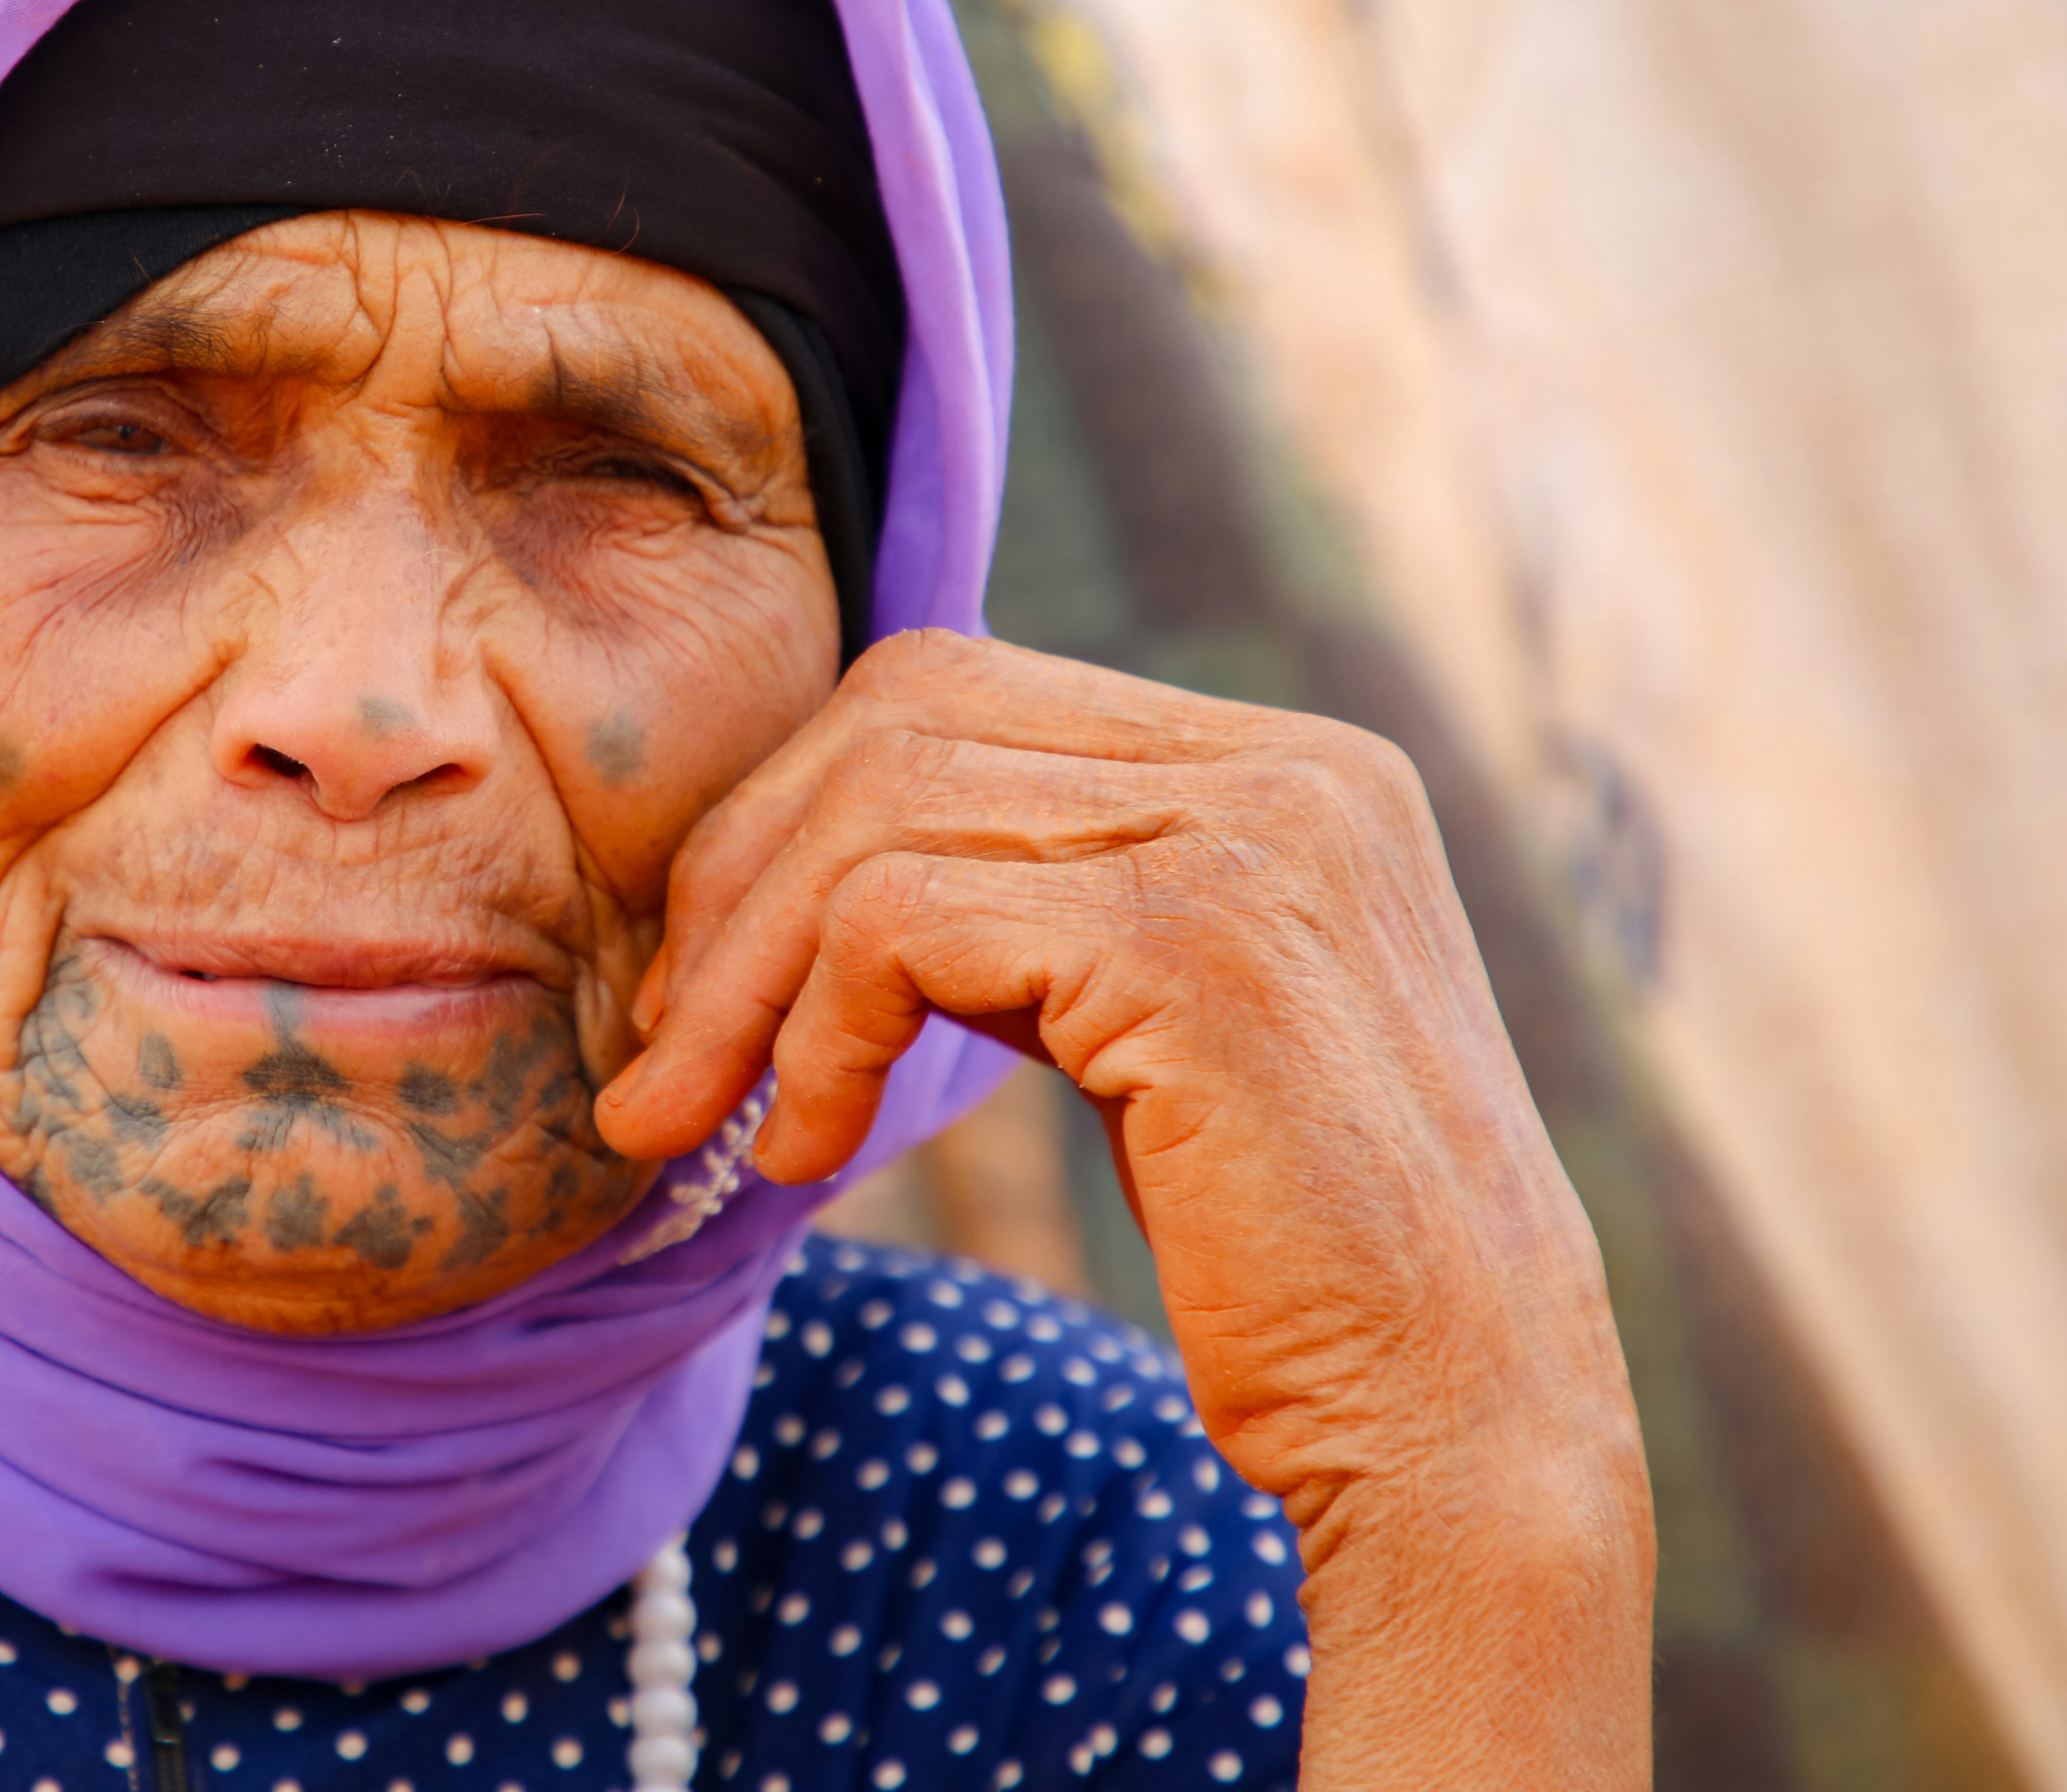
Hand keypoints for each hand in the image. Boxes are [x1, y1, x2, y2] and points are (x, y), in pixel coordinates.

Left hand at [595, 630, 1650, 1790]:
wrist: (1456, 1428)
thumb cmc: (1286, 1261)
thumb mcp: (1146, 1026)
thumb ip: (1032, 909)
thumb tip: (802, 868)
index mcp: (1284, 764)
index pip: (953, 693)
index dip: (791, 817)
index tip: (708, 976)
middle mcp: (1288, 766)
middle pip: (900, 719)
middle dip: (739, 877)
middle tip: (666, 1049)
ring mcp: (1253, 839)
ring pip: (878, 814)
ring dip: (746, 977)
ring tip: (705, 1123)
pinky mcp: (1195, 945)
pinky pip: (898, 921)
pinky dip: (811, 1032)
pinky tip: (806, 1147)